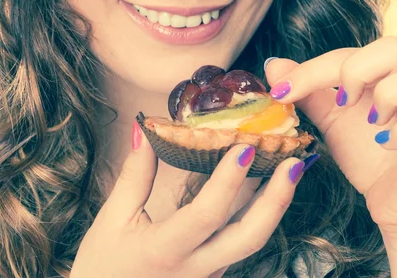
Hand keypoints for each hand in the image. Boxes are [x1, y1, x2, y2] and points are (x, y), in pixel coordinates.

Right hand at [70, 121, 305, 277]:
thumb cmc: (102, 264)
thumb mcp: (112, 219)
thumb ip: (134, 177)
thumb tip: (145, 132)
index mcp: (165, 250)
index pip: (206, 215)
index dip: (228, 181)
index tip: (245, 148)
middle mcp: (195, 268)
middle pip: (248, 238)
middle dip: (276, 200)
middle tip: (294, 163)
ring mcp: (208, 276)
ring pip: (250, 244)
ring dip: (273, 208)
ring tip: (287, 173)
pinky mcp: (211, 276)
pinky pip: (240, 246)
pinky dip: (255, 218)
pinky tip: (261, 194)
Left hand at [264, 36, 396, 239]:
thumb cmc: (373, 159)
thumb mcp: (336, 120)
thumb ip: (309, 92)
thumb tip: (274, 65)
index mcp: (384, 74)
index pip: (347, 55)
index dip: (310, 70)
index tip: (280, 92)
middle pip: (387, 47)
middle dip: (354, 72)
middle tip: (340, 102)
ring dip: (384, 96)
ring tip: (374, 122)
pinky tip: (388, 143)